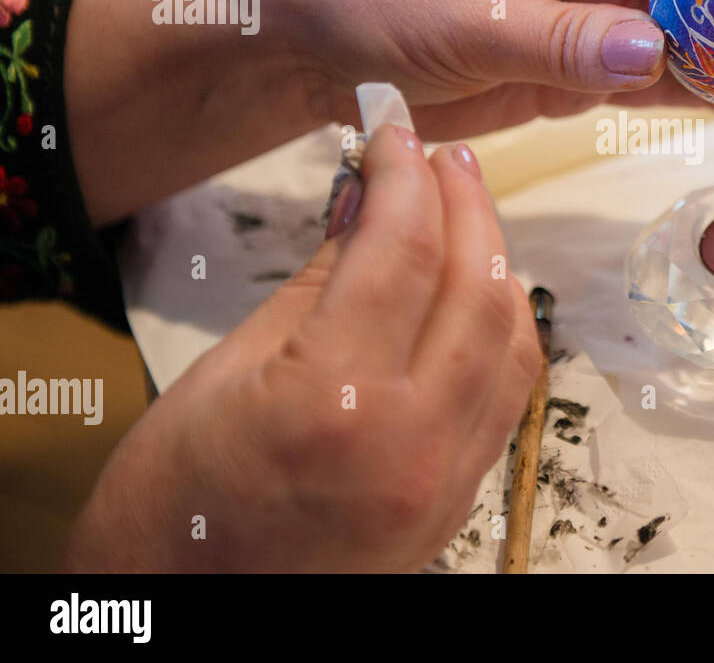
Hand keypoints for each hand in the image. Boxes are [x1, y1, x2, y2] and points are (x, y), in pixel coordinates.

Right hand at [66, 129, 537, 570]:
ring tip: (463, 210)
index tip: (396, 131)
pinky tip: (478, 288)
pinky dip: (502, 327)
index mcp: (335, 400)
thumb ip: (321, 274)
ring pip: (512, 336)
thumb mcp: (230, 365)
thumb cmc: (178, 497)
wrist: (189, 606)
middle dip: (463, 202)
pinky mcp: (460, 497)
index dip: (405, 174)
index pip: (403, 250)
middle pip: (475, 283)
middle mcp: (410, 441)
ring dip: (495, 259)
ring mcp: (446, 478)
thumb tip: (370, 196)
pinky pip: (509, 391)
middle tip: (440, 156)